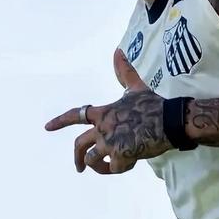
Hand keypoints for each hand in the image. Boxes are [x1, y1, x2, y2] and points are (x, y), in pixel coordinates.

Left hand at [44, 49, 171, 173]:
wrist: (171, 121)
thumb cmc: (155, 104)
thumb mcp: (137, 87)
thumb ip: (125, 72)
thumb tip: (118, 51)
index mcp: (104, 112)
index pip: (77, 115)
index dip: (60, 121)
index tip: (47, 127)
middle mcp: (102, 128)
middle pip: (79, 145)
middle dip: (76, 158)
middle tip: (78, 168)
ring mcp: (110, 143)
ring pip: (92, 160)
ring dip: (98, 166)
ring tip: (108, 167)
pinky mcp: (120, 156)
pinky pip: (113, 168)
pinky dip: (119, 168)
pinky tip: (130, 163)